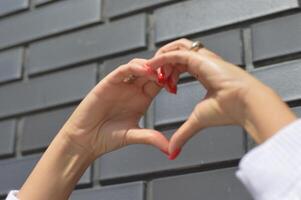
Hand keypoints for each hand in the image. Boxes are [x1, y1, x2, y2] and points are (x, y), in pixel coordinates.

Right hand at [61, 59, 168, 159]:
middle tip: (174, 66)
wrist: (85, 140)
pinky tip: (144, 70)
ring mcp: (121, 85)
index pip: (159, 83)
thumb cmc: (108, 138)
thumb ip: (152, 138)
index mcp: (142, 99)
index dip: (170, 78)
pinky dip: (133, 67)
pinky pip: (123, 70)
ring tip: (160, 71)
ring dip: (150, 66)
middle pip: (151, 71)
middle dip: (162, 67)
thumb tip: (171, 150)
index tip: (180, 77)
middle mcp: (133, 90)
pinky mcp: (108, 83)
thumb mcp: (134, 135)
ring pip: (138, 66)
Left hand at [147, 39, 295, 155]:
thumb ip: (182, 133)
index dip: (170, 74)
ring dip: (162, 59)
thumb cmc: (227, 110)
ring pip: (176, 48)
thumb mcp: (197, 121)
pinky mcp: (200, 58)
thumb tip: (172, 152)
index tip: (164, 87)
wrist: (244, 104)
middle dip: (163, 65)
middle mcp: (203, 62)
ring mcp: (202, 58)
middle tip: (156, 79)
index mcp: (204, 72)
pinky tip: (152, 66)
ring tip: (153, 73)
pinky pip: (176, 53)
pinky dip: (162, 58)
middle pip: (177, 54)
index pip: (181, 65)